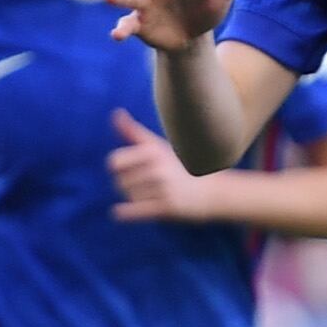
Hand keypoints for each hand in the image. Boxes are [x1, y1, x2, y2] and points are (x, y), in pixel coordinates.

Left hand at [108, 109, 223, 222]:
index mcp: (153, 150)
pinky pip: (136, 211)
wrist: (212, 191)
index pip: (115, 162)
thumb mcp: (158, 145)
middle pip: (120, 182)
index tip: (127, 170)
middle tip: (145, 185)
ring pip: (130, 197)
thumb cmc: (180, 166)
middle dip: (128, 185)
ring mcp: (163, 188)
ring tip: (154, 194)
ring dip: (137, 198)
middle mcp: (158, 167)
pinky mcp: (168, 206)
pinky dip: (126, 213)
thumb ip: (134, 131)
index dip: (118, 168)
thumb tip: (116, 113)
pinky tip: (118, 213)